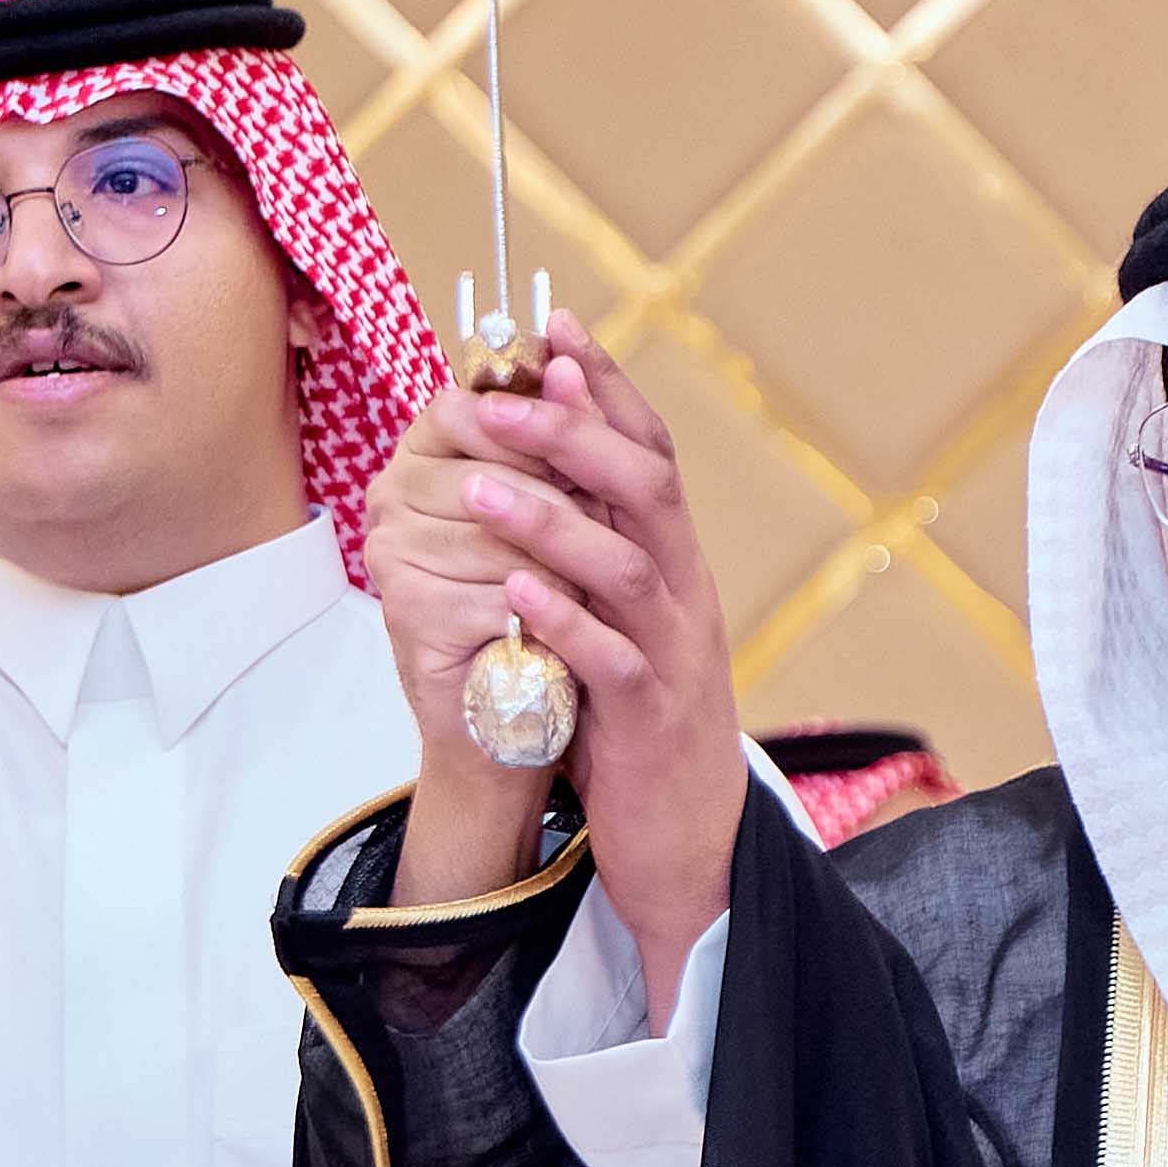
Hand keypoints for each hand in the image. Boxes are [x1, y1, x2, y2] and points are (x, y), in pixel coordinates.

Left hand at [365, 319, 746, 990]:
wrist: (688, 841)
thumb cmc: (639, 725)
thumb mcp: (626, 623)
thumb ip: (599, 552)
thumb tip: (544, 470)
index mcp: (677, 566)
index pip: (651, 454)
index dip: (606, 387)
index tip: (554, 325)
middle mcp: (686, 596)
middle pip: (648, 489)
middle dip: (571, 432)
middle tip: (498, 396)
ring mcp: (673, 656)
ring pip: (627, 566)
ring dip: (551, 520)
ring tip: (480, 486)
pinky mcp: (646, 719)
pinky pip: (610, 658)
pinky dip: (563, 619)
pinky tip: (515, 591)